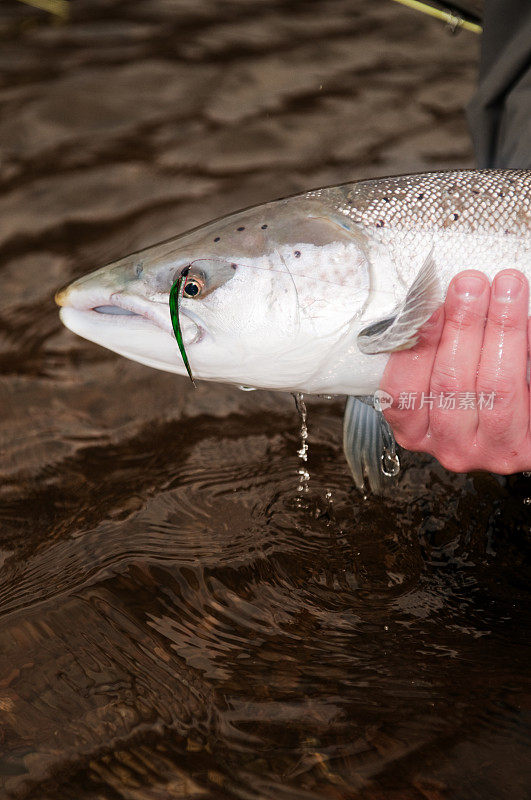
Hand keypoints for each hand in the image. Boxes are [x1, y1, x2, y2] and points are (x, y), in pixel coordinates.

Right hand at [380, 269, 530, 473]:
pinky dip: (527, 347)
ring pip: (494, 387)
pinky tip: (527, 319)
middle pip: (449, 383)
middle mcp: (448, 446)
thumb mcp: (442, 373)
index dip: (416, 344)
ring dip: (502, 328)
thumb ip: (434, 346)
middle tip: (470, 284)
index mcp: (415, 430)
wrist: (522, 419)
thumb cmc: (479, 392)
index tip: (429, 302)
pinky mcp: (526, 447)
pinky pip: (527, 392)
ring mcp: (489, 450)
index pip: (402, 391)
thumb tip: (439, 299)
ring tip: (507, 288)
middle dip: (462, 325)